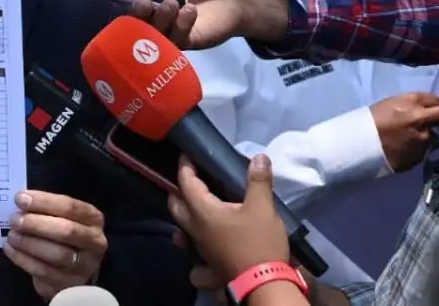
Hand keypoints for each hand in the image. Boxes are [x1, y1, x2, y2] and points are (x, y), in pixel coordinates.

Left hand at [3, 190, 107, 299]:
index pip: (70, 207)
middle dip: (36, 224)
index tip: (20, 199)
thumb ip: (46, 209)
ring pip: (58, 255)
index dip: (44, 202)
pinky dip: (23, 259)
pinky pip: (44, 272)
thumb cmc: (63, 234)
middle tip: (14, 219)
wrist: (71, 269)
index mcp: (93, 219)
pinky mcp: (69, 285)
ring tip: (11, 235)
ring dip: (29, 243)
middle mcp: (94, 243)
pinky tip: (10, 249)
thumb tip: (21, 201)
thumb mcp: (61, 216)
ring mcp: (84, 267)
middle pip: (66, 231)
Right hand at [120, 0, 288, 48]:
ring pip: (154, 33)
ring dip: (161, 18)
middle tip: (144, 2)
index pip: (124, 4)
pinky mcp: (185, 43)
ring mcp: (167, 33)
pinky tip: (190, 11)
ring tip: (172, 3)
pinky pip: (176, 39)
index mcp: (146, 0)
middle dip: (137, 13)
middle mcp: (151, 19)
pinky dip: (181, 24)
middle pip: (134, 23)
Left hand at [168, 155, 287, 281]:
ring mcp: (198, 246)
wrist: (263, 283)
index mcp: (202, 211)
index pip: (185, 183)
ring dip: (185, 210)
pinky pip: (191, 244)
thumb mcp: (263, 207)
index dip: (185, 167)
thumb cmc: (259, 242)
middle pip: (176, 204)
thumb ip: (258, 181)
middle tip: (190, 177)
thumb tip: (258, 157)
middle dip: (179, 188)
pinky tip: (202, 232)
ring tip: (197, 200)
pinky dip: (191, 233)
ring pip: (182, 224)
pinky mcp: (207, 260)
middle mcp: (194, 228)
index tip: (188, 155)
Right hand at [371, 92, 438, 171]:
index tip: (432, 110)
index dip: (436, 105)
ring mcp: (423, 139)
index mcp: (412, 102)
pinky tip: (399, 149)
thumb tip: (426, 112)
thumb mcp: (388, 105)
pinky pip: (421, 151)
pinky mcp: (419, 156)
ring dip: (422, 137)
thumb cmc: (367, 120)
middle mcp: (423, 120)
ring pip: (431, 137)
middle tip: (438, 121)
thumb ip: (411, 106)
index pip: (437, 101)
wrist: (355, 144)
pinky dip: (413, 150)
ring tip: (403, 140)